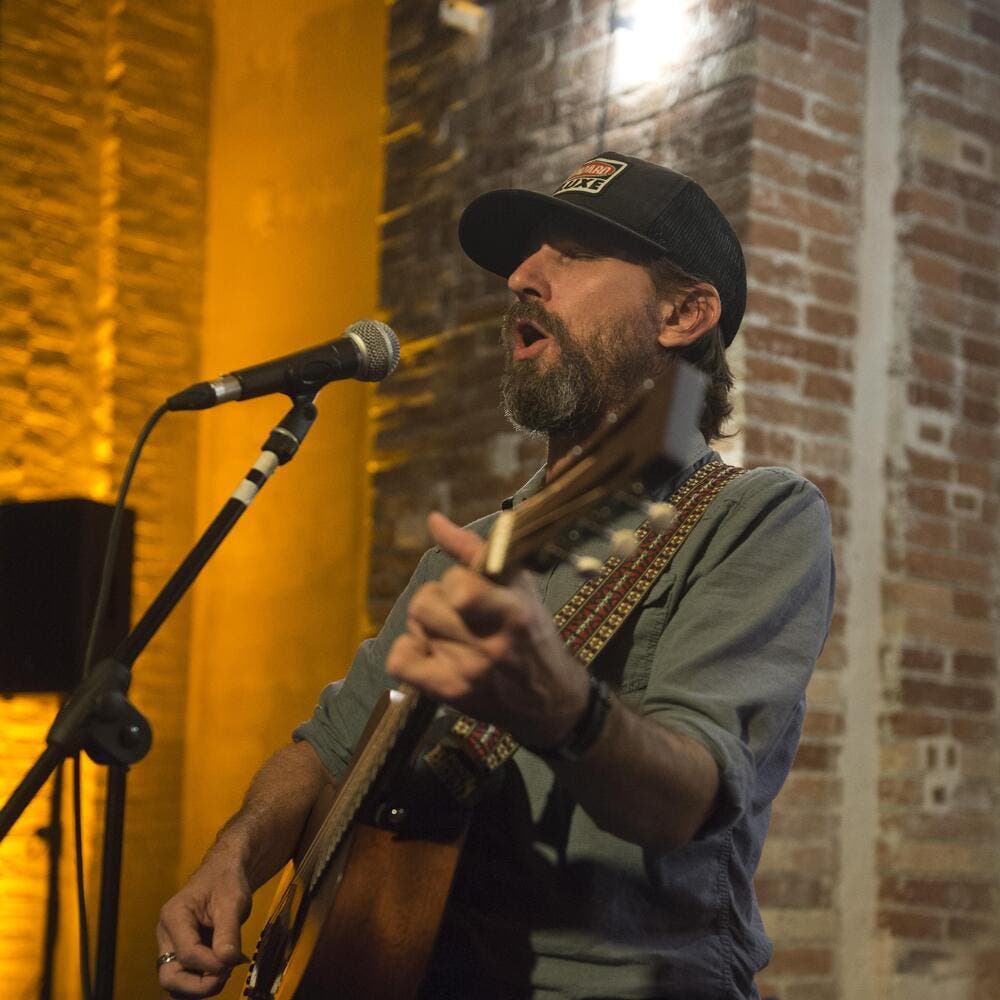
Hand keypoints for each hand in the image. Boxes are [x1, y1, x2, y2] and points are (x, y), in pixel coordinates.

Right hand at [156, 853, 250, 997]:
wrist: (224, 874)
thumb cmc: (226, 882)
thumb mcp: (232, 901)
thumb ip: (229, 931)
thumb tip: (228, 961)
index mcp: (174, 917)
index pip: (186, 953)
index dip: (211, 964)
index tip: (234, 961)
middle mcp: (166, 936)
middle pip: (170, 977)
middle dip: (199, 986)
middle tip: (226, 975)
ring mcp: (170, 947)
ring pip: (175, 983)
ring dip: (200, 987)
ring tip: (225, 973)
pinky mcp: (180, 954)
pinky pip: (184, 979)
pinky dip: (201, 983)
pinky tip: (220, 972)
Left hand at [385, 512, 588, 748]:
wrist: (547, 699)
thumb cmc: (532, 631)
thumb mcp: (518, 585)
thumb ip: (474, 550)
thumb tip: (433, 520)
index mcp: (513, 612)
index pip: (457, 585)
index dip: (455, 580)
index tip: (471, 587)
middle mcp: (490, 645)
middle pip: (424, 602)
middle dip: (437, 600)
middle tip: (460, 613)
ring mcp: (468, 673)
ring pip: (414, 626)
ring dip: (426, 625)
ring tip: (451, 633)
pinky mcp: (449, 694)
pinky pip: (399, 660)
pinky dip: (409, 652)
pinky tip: (432, 653)